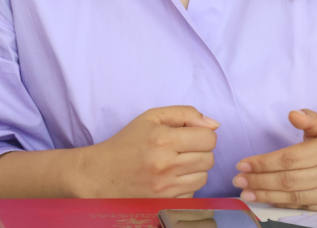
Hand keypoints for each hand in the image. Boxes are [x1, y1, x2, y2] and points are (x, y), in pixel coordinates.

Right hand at [80, 105, 218, 197]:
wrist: (102, 174)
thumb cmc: (128, 141)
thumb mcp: (152, 117)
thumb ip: (185, 113)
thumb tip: (214, 124)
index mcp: (164, 139)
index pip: (208, 138)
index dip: (204, 134)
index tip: (192, 134)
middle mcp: (167, 165)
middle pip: (209, 158)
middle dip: (201, 150)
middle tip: (184, 148)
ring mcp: (166, 188)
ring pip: (203, 177)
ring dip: (195, 169)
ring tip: (178, 162)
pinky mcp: (165, 203)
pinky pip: (192, 193)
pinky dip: (187, 185)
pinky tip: (172, 177)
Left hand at [232, 110, 316, 210]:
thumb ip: (310, 118)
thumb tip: (293, 114)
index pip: (291, 158)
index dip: (265, 162)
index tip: (243, 164)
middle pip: (291, 180)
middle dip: (261, 180)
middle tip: (239, 180)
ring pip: (298, 197)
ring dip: (268, 195)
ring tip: (247, 193)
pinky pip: (308, 207)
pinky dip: (285, 205)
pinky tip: (268, 199)